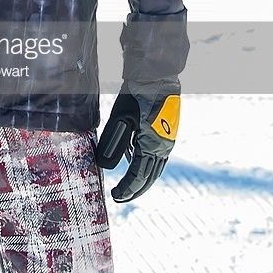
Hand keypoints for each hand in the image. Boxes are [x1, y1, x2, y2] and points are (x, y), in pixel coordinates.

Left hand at [95, 79, 179, 201]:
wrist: (156, 75)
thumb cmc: (137, 95)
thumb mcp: (121, 118)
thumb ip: (113, 144)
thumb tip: (104, 167)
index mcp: (154, 146)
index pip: (139, 176)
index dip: (127, 188)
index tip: (115, 196)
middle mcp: (164, 146)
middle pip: (149, 176)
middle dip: (135, 189)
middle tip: (120, 197)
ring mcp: (167, 139)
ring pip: (155, 167)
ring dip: (142, 179)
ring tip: (129, 186)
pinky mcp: (166, 131)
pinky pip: (156, 155)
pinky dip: (146, 164)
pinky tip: (135, 162)